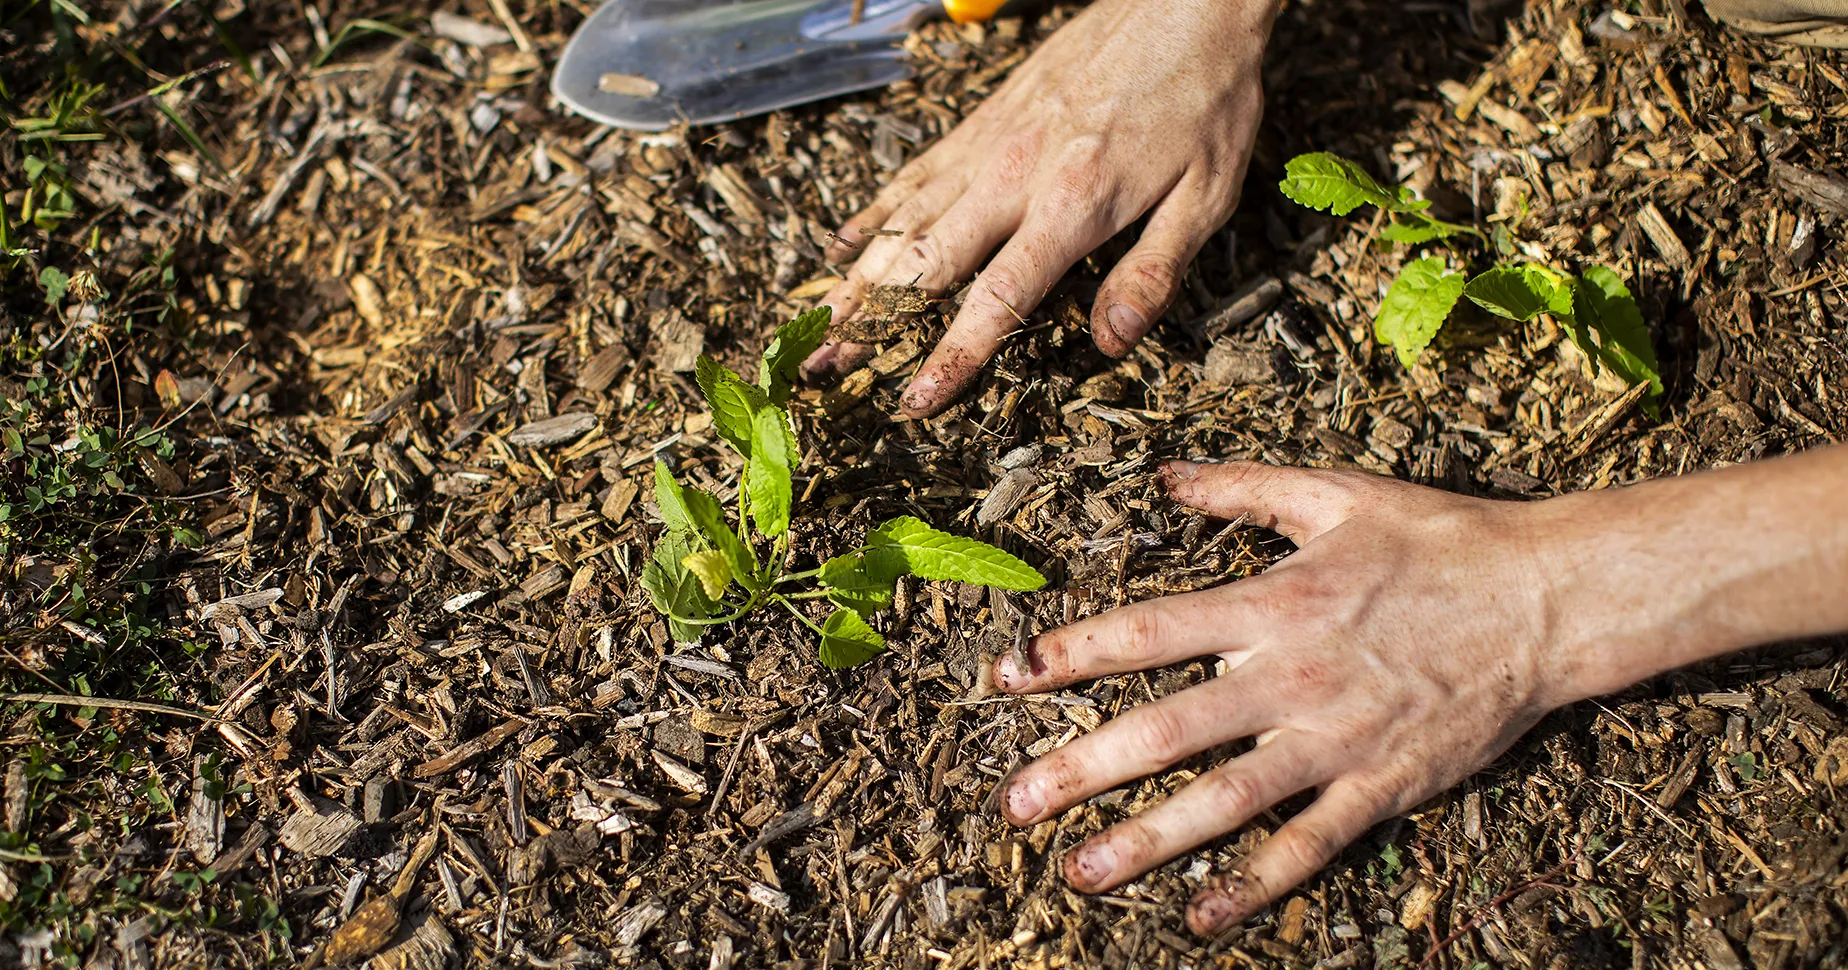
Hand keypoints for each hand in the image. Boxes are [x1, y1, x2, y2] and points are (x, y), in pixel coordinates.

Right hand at [804, 0, 1277, 415]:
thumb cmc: (1206, 96)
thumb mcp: (1207, 193)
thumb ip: (1155, 270)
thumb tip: (1112, 342)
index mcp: (1071, 205)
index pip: (995, 300)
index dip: (951, 357)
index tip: (914, 401)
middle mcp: (1013, 176)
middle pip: (923, 266)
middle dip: (870, 326)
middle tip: (823, 370)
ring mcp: (989, 145)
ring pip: (903, 222)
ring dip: (855, 280)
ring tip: (817, 325)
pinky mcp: (982, 120)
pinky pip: (913, 174)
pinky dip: (872, 213)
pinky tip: (842, 245)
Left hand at [990, 460, 1586, 933]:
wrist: (1548, 597)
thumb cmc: (1440, 538)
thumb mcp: (1336, 493)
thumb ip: (1241, 488)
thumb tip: (1164, 476)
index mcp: (1272, 602)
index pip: (1147, 631)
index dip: (1071, 654)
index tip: (1006, 678)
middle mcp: (1291, 676)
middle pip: (1167, 730)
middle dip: (1083, 769)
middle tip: (1015, 805)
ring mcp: (1336, 738)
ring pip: (1225, 801)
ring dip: (1148, 840)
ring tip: (1081, 873)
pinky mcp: (1381, 785)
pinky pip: (1308, 845)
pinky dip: (1254, 885)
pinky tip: (1201, 917)